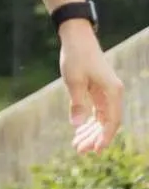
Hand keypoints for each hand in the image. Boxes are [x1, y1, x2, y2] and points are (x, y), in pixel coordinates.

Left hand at [60, 25, 123, 153]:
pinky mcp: (98, 90)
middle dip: (94, 138)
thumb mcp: (74, 80)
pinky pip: (97, 111)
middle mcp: (113, 93)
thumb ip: (77, 103)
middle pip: (107, 122)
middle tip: (79, 151)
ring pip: (101, 119)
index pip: (112, 121)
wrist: (77, 37)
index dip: (104, 137)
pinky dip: (88, 121)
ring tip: (77, 145)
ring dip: (90, 132)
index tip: (95, 150)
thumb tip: (77, 125)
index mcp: (113, 91)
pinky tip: (79, 131)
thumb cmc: (76, 56)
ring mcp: (106, 92)